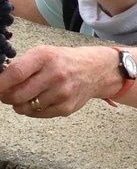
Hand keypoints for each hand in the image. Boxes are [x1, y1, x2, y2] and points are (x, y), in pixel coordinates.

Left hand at [0, 45, 116, 118]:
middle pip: (17, 95)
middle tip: (6, 94)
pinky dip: (33, 110)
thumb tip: (0, 83)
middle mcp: (54, 75)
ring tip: (27, 95)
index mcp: (45, 57)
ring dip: (20, 104)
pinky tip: (39, 100)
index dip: (0, 84)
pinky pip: (39, 114)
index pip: (15, 74)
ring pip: (26, 107)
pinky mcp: (66, 107)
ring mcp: (62, 93)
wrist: (95, 70)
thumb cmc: (63, 61)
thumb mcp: (42, 54)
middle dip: (6, 97)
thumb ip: (21, 67)